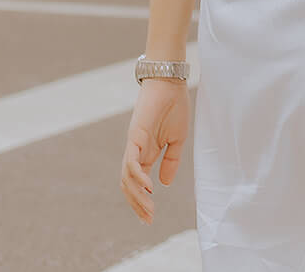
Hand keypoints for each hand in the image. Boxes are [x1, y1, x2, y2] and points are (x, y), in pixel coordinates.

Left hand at [121, 78, 189, 224]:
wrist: (170, 84)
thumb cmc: (174, 107)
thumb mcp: (177, 140)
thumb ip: (171, 161)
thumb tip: (165, 183)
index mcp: (147, 154)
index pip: (139, 183)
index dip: (142, 201)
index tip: (150, 217)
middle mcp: (136, 152)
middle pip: (129, 185)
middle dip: (137, 204)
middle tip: (148, 220)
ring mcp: (133, 146)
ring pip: (127, 177)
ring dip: (136, 196)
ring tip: (149, 208)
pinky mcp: (134, 137)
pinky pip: (132, 162)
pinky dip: (137, 176)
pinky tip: (149, 187)